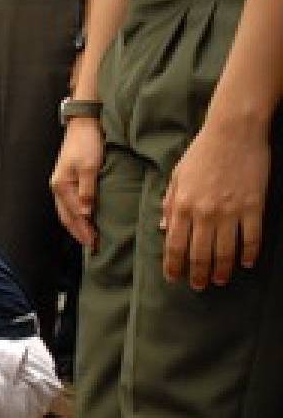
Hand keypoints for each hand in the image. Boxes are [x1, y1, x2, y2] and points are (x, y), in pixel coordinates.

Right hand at [49, 117, 104, 250]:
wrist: (83, 124)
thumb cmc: (87, 143)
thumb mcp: (90, 167)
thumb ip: (87, 191)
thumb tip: (85, 213)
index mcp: (61, 186)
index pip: (72, 215)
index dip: (83, 230)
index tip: (94, 242)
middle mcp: (58, 187)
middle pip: (66, 217)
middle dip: (78, 232)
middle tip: (91, 246)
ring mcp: (61, 184)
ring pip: (66, 212)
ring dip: (76, 226)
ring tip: (87, 237)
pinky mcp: (67, 180)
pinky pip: (69, 204)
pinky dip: (75, 215)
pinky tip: (84, 218)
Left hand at [161, 118, 269, 288]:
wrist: (234, 131)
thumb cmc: (202, 152)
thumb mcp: (177, 177)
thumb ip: (170, 203)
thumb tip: (164, 228)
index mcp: (182, 206)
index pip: (175, 246)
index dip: (173, 266)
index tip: (174, 278)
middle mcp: (204, 213)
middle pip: (199, 254)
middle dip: (197, 275)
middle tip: (198, 286)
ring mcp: (230, 211)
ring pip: (225, 252)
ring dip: (222, 270)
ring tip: (220, 280)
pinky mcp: (253, 206)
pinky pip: (251, 238)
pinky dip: (249, 254)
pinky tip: (246, 263)